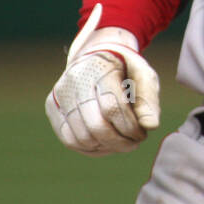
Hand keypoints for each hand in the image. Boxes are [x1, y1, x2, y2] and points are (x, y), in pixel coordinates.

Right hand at [45, 4, 160, 154]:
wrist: (98, 55)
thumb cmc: (125, 69)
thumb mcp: (144, 76)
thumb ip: (149, 100)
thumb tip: (151, 126)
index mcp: (100, 67)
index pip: (112, 108)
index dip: (129, 127)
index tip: (143, 134)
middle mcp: (75, 79)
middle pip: (95, 125)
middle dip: (119, 141)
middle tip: (134, 143)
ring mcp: (60, 93)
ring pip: (81, 136)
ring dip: (106, 147)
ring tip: (122, 143)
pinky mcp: (52, 107)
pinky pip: (68, 139)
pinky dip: (90, 148)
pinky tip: (106, 145)